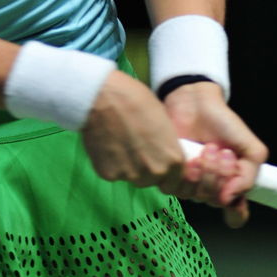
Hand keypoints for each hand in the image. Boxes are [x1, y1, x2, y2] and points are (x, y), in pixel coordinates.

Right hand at [81, 70, 184, 190]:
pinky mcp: (109, 174)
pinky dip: (110, 163)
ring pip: (132, 178)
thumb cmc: (136, 100)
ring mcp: (130, 175)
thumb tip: (163, 153)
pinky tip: (107, 144)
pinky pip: (113, 173)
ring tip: (120, 144)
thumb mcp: (163, 120)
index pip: (174, 179)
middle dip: (145, 169)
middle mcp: (154, 172)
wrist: (103, 97)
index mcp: (173, 159)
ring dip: (128, 168)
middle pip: (151, 180)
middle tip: (135, 148)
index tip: (156, 161)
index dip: (165, 171)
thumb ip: (166, 145)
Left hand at [163, 81, 268, 227]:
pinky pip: (179, 188)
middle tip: (224, 152)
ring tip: (209, 148)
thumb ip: (249, 176)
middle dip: (222, 176)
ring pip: (198, 196)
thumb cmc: (223, 123)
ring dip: (208, 172)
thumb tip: (229, 200)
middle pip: (216, 202)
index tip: (233, 197)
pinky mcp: (171, 174)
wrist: (195, 102)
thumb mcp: (250, 148)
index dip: (236, 212)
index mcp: (231, 184)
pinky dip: (190, 172)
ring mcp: (191, 181)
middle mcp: (211, 186)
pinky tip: (193, 155)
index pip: (235, 215)